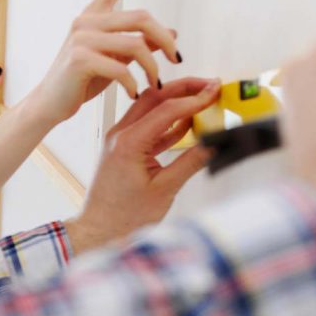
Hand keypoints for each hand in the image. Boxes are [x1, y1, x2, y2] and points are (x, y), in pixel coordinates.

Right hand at [22, 0, 181, 125]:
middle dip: (165, 40)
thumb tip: (171, 34)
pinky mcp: (80, 59)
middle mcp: (86, 20)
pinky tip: (133, 93)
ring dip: (153, 68)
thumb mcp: (115, 60)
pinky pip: (121, 68)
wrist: (50, 104)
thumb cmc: (81, 82)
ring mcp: (81, 38)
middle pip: (142, 17)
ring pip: (136, 46)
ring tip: (155, 84)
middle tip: (176, 60)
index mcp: (94, 15)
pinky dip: (134, 84)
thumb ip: (140, 44)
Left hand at [65, 78, 220, 253]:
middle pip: (155, 98)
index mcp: (128, 143)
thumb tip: (215, 143)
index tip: (216, 91)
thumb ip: (192, 162)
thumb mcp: (164, 189)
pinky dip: (169, 121)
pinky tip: (189, 121)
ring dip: (177, 101)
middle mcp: (120, 135)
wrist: (99, 231)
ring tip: (204, 98)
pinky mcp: (123, 149)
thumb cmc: (123, 217)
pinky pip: (148, 127)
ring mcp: (120, 140)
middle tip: (211, 84)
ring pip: (150, 109)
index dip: (195, 98)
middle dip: (184, 88)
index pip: (166, 109)